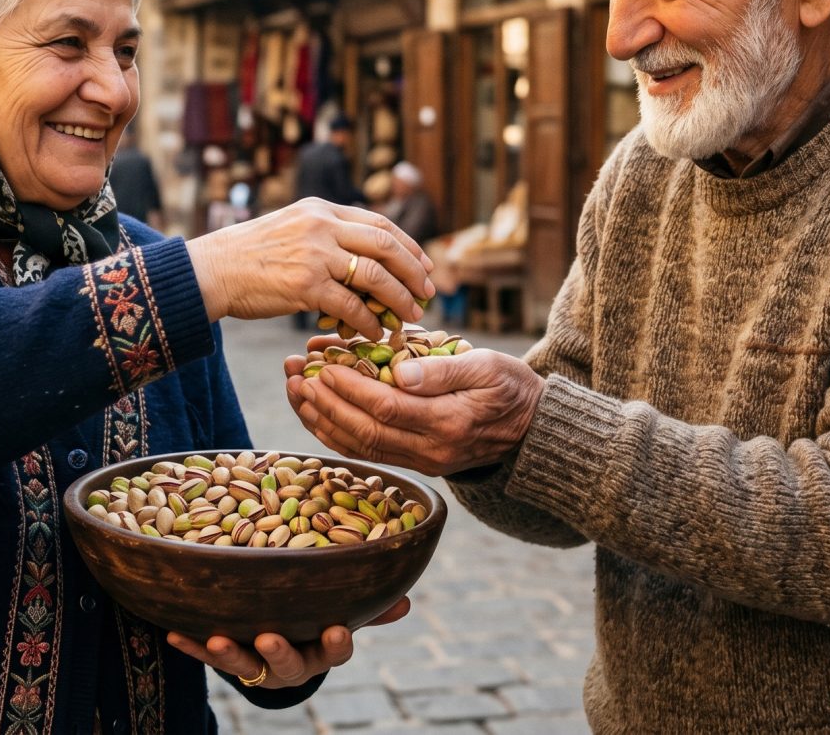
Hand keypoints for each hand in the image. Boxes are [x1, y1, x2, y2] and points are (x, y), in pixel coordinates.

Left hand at [166, 597, 410, 689]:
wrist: (276, 647)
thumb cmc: (317, 619)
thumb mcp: (344, 612)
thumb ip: (371, 608)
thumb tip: (406, 598)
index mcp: (322, 649)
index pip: (335, 650)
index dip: (337, 644)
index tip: (339, 631)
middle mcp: (290, 663)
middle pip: (288, 664)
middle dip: (278, 653)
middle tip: (268, 639)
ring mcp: (256, 665)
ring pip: (244, 666)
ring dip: (229, 655)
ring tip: (216, 640)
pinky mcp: (225, 660)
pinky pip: (206, 658)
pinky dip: (191, 646)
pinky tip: (173, 633)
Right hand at [185, 198, 434, 341]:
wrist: (211, 270)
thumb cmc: (249, 255)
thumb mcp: (290, 227)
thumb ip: (324, 233)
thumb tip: (361, 254)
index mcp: (321, 209)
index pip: (379, 222)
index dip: (409, 245)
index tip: (425, 265)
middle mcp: (321, 226)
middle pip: (386, 244)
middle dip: (414, 271)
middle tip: (428, 292)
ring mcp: (314, 255)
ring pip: (375, 275)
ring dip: (398, 298)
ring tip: (410, 315)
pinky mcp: (305, 285)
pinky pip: (351, 305)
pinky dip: (369, 321)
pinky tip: (375, 332)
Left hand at [282, 343, 544, 475]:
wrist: (533, 429)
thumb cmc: (511, 387)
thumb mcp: (488, 366)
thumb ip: (444, 369)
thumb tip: (400, 371)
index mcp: (448, 422)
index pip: (386, 408)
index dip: (350, 389)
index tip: (324, 366)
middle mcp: (431, 450)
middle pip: (365, 432)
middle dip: (325, 405)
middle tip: (297, 377)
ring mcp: (423, 462)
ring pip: (361, 447)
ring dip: (323, 421)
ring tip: (296, 392)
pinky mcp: (417, 464)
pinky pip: (369, 453)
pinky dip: (337, 436)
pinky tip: (316, 415)